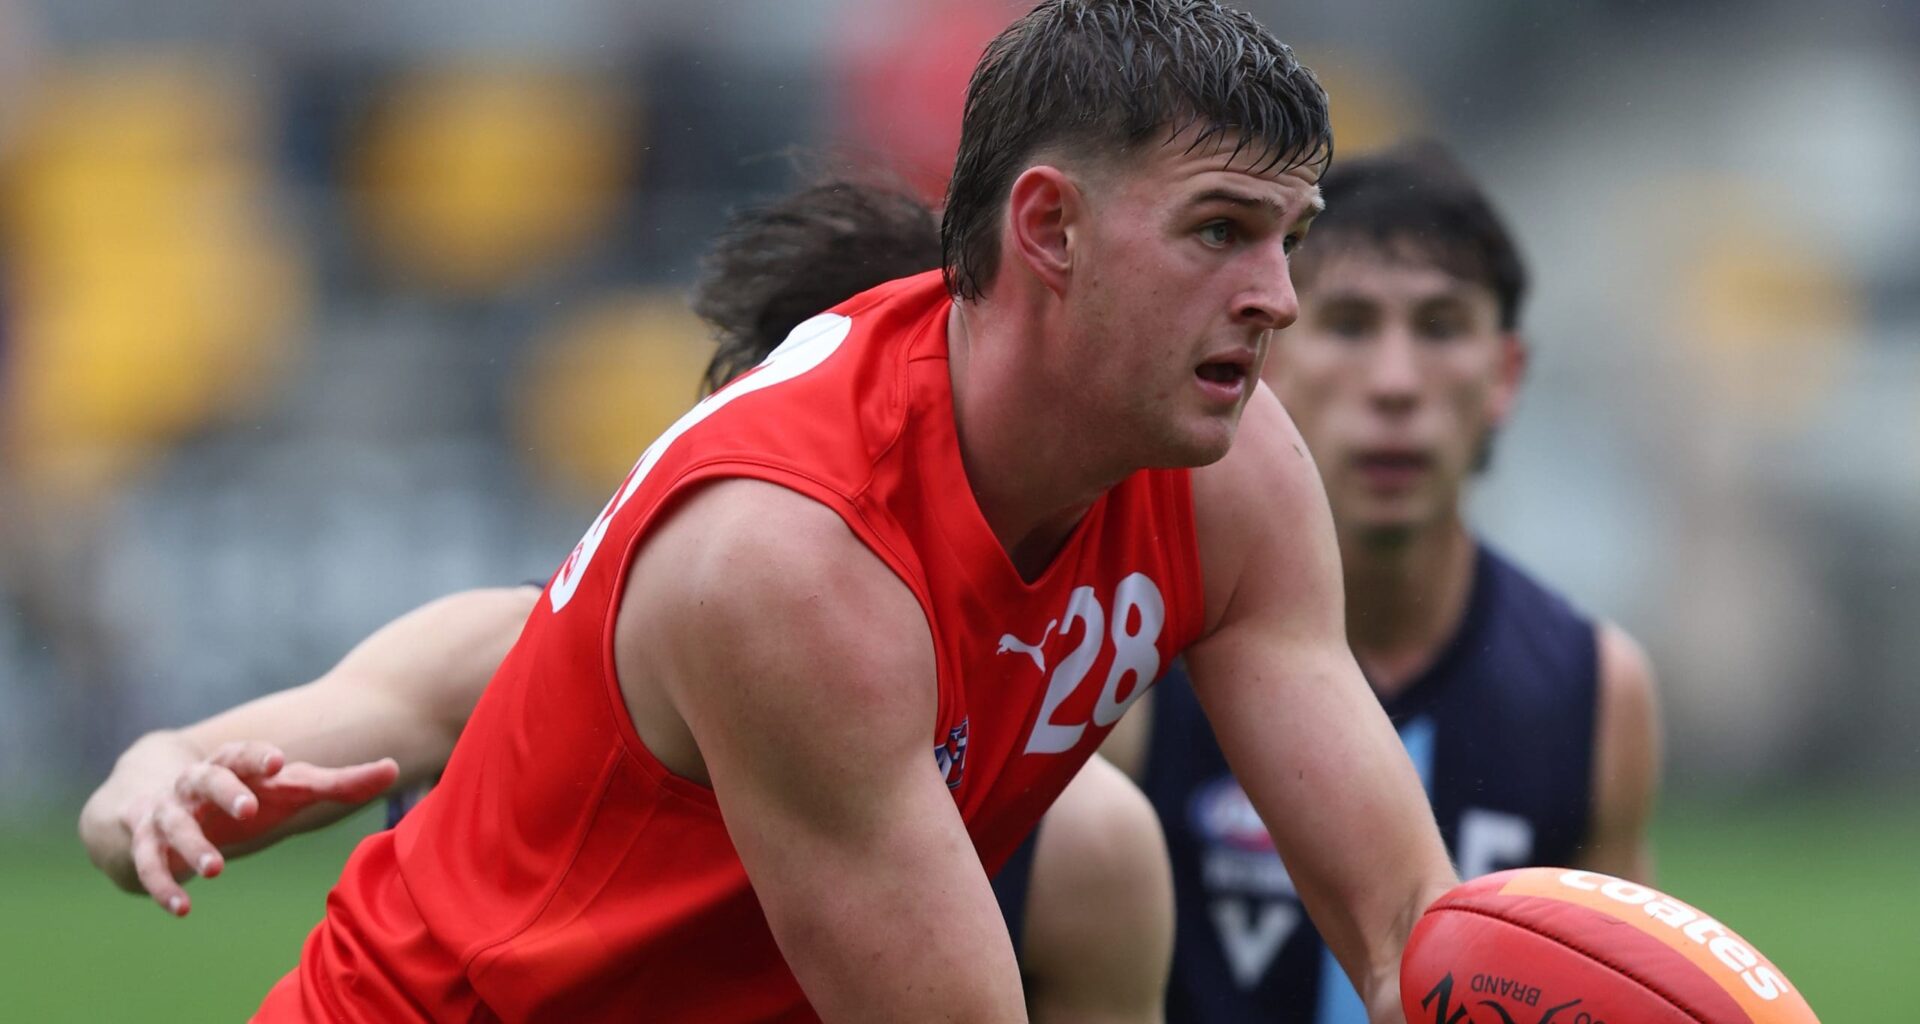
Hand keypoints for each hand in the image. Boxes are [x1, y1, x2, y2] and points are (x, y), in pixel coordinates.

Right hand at [121, 741, 397, 916]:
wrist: (163, 798)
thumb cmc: (249, 792)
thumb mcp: (291, 786)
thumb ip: (338, 781)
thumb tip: (394, 768)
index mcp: (231, 763)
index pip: (242, 752)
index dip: (259, 757)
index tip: (280, 762)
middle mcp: (194, 782)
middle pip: (205, 779)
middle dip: (226, 792)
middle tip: (248, 808)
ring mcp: (166, 810)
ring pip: (173, 824)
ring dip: (191, 845)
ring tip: (215, 870)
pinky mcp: (144, 841)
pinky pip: (149, 862)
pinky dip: (162, 885)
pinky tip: (181, 910)